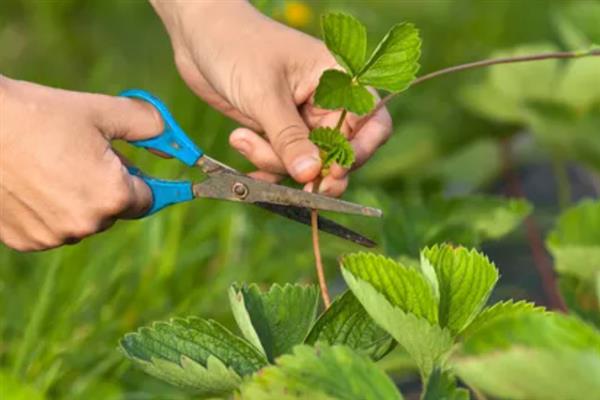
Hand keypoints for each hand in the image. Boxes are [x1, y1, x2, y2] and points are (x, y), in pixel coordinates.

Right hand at [0, 77, 161, 250]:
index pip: (147, 198)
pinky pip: (53, 228)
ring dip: (78, 199)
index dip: (138, 178)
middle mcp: (87, 224)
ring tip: (50, 165)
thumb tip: (174, 148)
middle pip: (115, 210)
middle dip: (107, 186)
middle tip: (80, 154)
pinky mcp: (26, 241)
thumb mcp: (102, 112)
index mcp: (113, 196)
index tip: (127, 165)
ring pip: (83, 220)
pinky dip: (49, 211)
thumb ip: (149, 127)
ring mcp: (53, 236)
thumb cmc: (39, 115)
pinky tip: (31, 183)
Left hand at [151, 0, 391, 196]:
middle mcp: (326, 101)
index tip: (332, 172)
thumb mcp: (264, 93)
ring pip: (306, 161)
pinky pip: (283, 160)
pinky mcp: (279, 130)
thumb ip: (289, 137)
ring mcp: (302, 118)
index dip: (359, 151)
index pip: (370, 122)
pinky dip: (265, 164)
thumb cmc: (236, 46)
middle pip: (339, 151)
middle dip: (313, 167)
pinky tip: (242, 146)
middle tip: (296, 182)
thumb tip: (311, 174)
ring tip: (241, 139)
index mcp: (338, 79)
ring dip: (274, 161)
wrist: (198, 35)